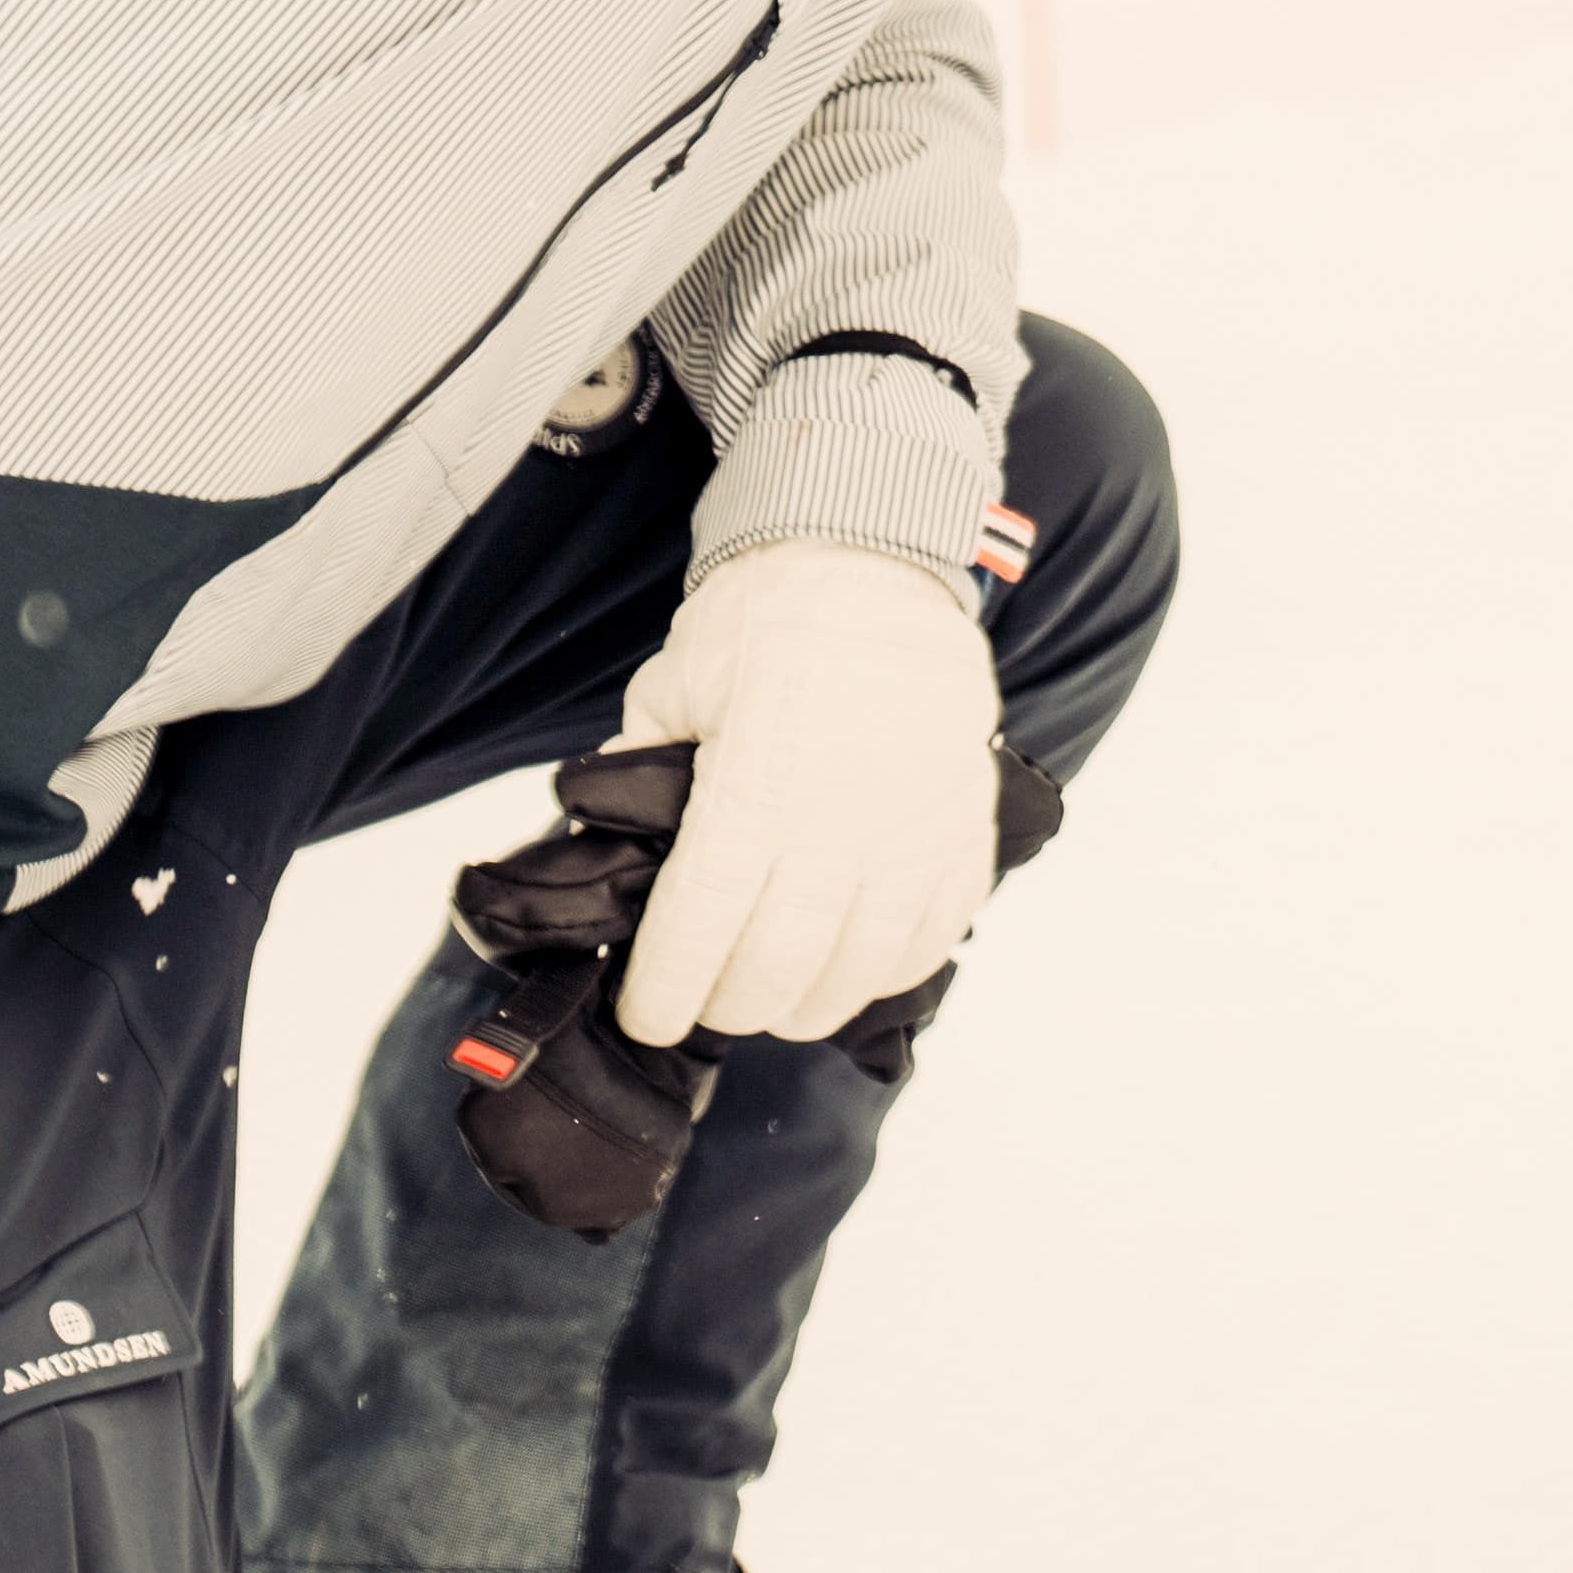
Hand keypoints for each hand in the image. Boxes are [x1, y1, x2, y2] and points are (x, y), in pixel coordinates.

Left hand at [609, 542, 1004, 1046]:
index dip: (666, 989)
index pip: (701, 927)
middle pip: (777, 968)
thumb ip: (638, 764)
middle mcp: (843, 821)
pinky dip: (889, 969)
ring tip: (776, 1000)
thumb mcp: (677, 679)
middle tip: (705, 1001)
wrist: (881, 559)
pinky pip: (935, 932)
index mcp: (758, 784)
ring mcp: (914, 829)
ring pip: (859, 970)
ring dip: (808, 1004)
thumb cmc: (773, 615)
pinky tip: (855, 967)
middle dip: (728, 1005)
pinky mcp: (963, 826)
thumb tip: (609, 835)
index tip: (648, 1014)